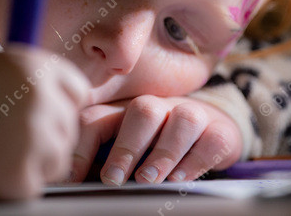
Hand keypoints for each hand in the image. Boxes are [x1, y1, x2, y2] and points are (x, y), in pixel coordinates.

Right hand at [0, 46, 89, 199]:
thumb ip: (29, 82)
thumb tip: (59, 100)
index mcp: (35, 68)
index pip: (78, 89)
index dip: (62, 102)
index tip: (48, 112)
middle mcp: (43, 101)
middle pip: (70, 127)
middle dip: (48, 134)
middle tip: (9, 136)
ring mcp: (35, 141)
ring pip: (58, 159)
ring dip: (35, 160)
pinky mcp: (21, 180)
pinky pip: (35, 185)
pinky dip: (15, 183)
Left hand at [71, 95, 242, 184]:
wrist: (213, 131)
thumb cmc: (160, 145)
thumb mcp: (130, 150)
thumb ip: (107, 161)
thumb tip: (77, 184)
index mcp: (126, 110)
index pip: (98, 118)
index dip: (81, 147)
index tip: (71, 180)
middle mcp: (159, 107)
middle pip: (142, 110)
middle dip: (126, 146)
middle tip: (113, 178)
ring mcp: (191, 114)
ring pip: (181, 118)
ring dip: (163, 151)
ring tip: (148, 179)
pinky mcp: (219, 130)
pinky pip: (210, 139)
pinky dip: (194, 160)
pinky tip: (180, 179)